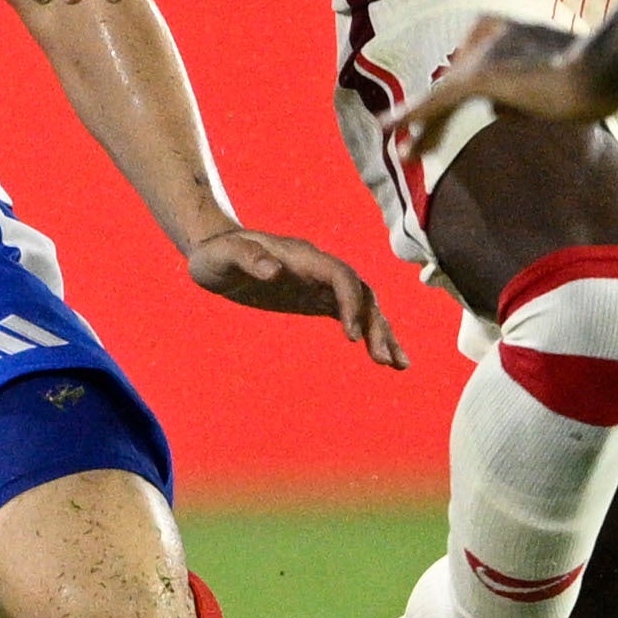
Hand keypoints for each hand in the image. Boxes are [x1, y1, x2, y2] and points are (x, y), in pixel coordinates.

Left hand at [184, 227, 408, 367]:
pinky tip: (384, 359)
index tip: (351, 336)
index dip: (350, 302)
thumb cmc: (218, 254)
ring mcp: (321, 284)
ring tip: (399, 365)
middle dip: (374, 324)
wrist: (218, 253)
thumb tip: (273, 271)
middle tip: (384, 360)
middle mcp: (319, 269)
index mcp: (302, 257)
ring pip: (364, 305)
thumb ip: (248, 259)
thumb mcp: (224, 256)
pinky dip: (370, 335)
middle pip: (360, 293)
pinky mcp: (318, 299)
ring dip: (382, 332)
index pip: (340, 276)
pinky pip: (352, 316)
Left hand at [387, 15, 617, 152]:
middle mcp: (488, 34)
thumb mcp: (552, 84)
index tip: (435, 125)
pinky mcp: (481, 76)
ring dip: (422, 126)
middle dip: (431, 115)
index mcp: (505, 28)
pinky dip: (414, 117)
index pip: (470, 67)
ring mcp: (483, 54)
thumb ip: (521, 93)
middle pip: (452, 81)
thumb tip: (495, 110)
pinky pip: (439, 100)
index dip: (450, 101)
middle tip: (410, 145)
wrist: (605, 68)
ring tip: (405, 154)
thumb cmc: (593, 77)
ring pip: (442, 94)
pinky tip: (393, 130)